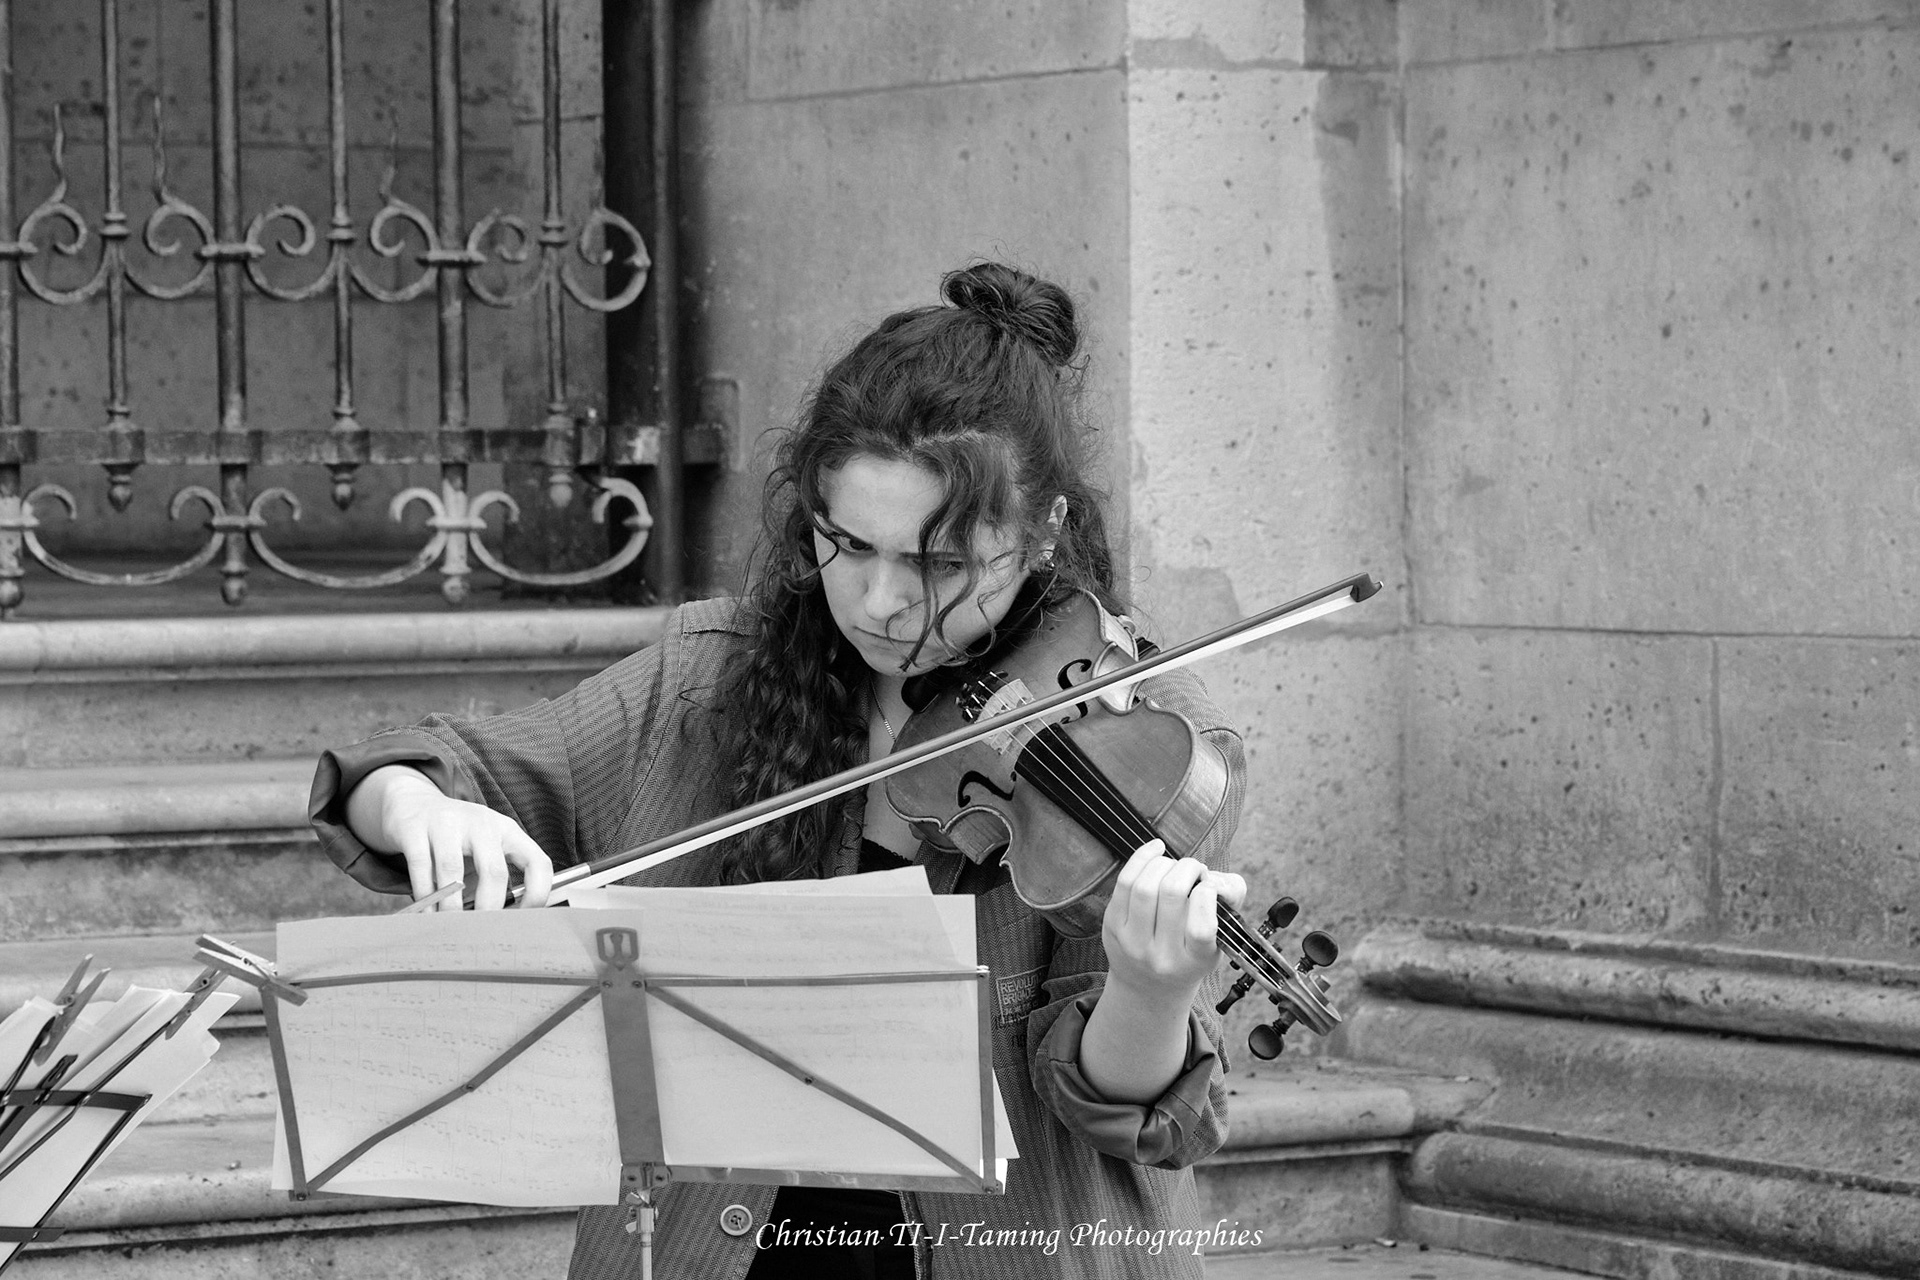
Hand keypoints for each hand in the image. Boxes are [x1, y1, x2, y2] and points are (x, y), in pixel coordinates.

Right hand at [354, 765, 553, 910]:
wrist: (413, 803)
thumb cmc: (456, 837)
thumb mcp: (484, 849)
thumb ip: (494, 879)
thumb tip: (498, 925)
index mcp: (508, 831)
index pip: (538, 863)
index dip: (537, 894)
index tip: (524, 919)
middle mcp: (482, 823)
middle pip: (494, 872)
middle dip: (488, 909)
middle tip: (481, 933)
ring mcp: (448, 823)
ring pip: (452, 872)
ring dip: (451, 908)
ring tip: (451, 927)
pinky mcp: (415, 828)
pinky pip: (421, 868)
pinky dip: (425, 897)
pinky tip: (427, 913)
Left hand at [1100, 840, 1247, 1002]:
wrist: (1148, 984)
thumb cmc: (1190, 952)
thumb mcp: (1221, 937)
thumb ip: (1231, 899)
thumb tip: (1214, 879)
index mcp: (1196, 961)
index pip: (1201, 927)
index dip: (1207, 894)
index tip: (1209, 886)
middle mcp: (1162, 955)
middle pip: (1172, 893)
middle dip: (1187, 868)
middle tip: (1194, 870)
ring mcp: (1133, 941)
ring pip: (1145, 885)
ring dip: (1165, 863)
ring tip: (1175, 867)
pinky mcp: (1113, 924)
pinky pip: (1125, 880)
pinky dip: (1143, 857)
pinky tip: (1157, 850)